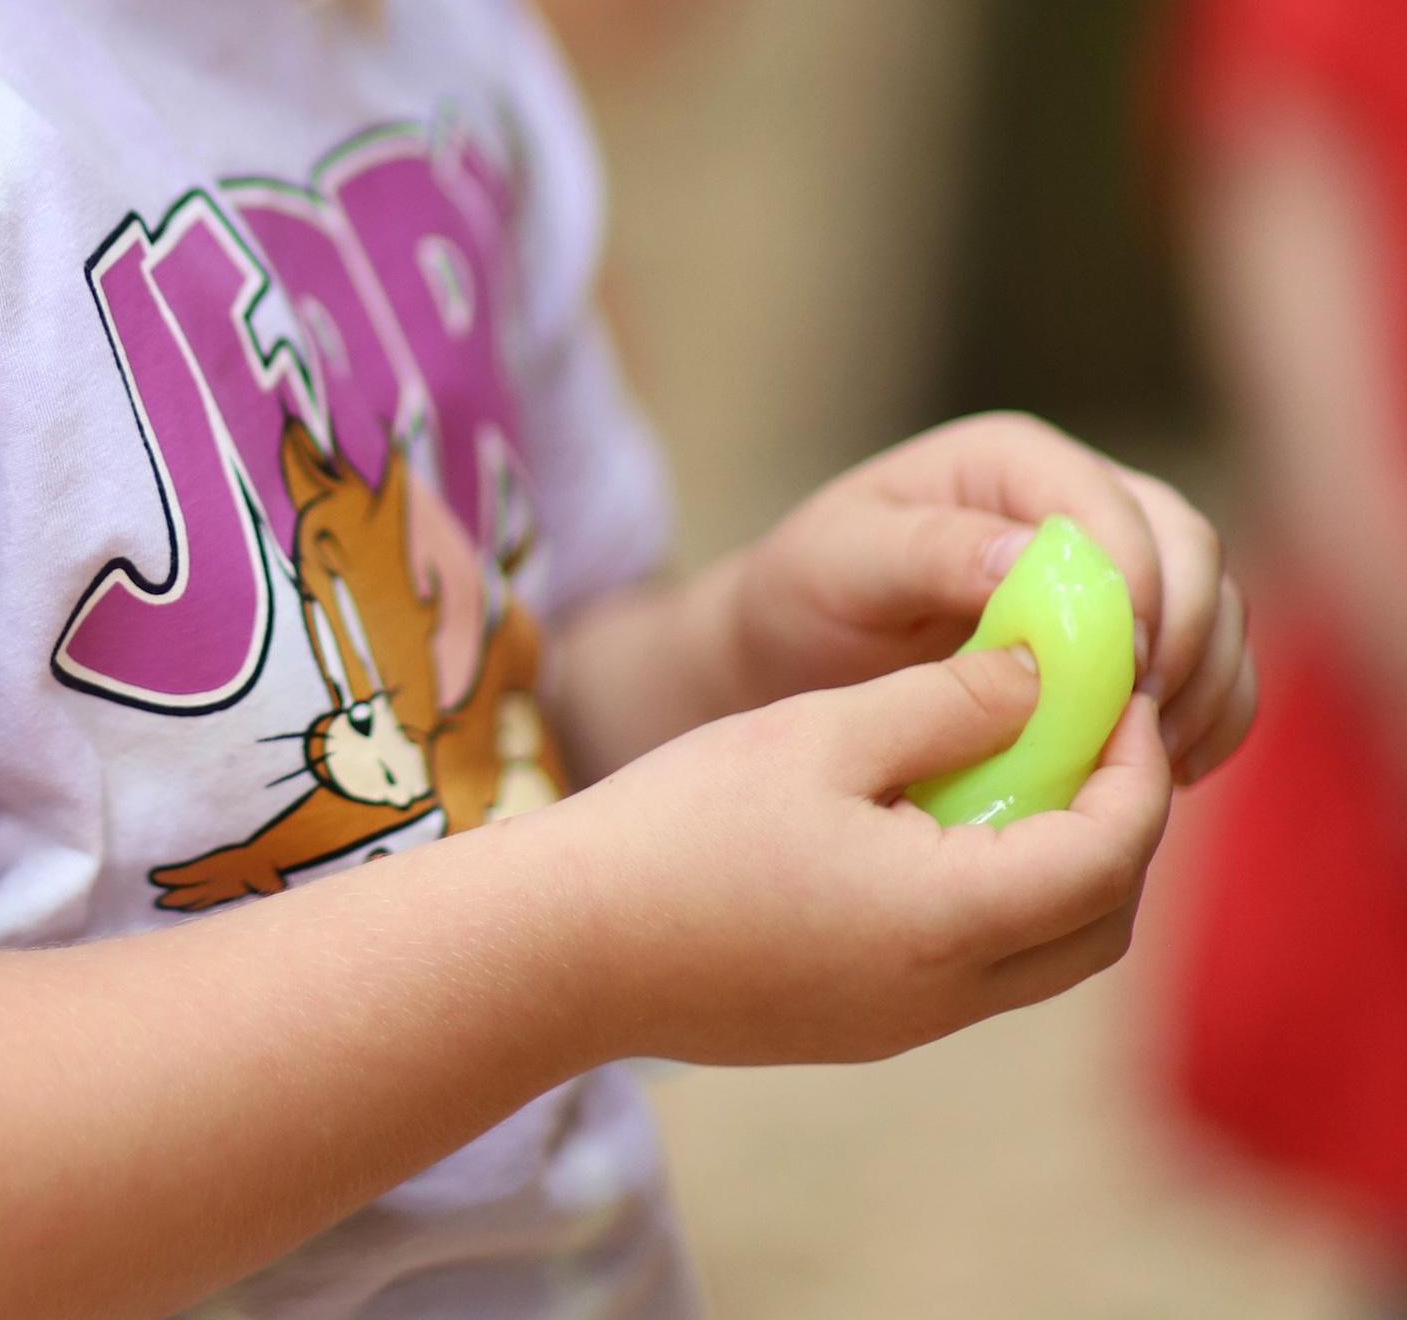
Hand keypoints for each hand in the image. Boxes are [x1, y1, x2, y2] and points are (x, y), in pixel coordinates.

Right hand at [568, 645, 1173, 1066]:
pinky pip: (982, 967)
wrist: (566, 944)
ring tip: (1018, 762)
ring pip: (1048, 953)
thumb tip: (1046, 674)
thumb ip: (947, 702)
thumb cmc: (682, 824)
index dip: (1133, 763)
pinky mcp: (865, 1025)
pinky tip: (939, 818)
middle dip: (1121, 821)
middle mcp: (951, 994)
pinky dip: (1003, 894)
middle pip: (1102, 920)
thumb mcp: (819, 732)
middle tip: (1087, 726)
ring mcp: (909, 1023)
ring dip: (1064, 863)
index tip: (1115, 684)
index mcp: (951, 920)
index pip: (1110, 849)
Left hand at [712, 414, 1255, 786]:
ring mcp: (1117, 561)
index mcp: (1012, 458)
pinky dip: (1210, 715)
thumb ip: (928, 551)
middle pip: (1188, 549)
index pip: (1111, 505)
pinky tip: (1171, 769)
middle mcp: (1078, 495)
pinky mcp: (1135, 629)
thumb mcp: (842, 564)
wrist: (804, 653)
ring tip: (1155, 759)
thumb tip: (1026, 554)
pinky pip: (1213, 664)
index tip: (1120, 672)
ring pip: (1217, 606)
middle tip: (1143, 729)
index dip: (1134, 585)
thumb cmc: (810, 595)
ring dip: (1207, 684)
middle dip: (1184, 639)